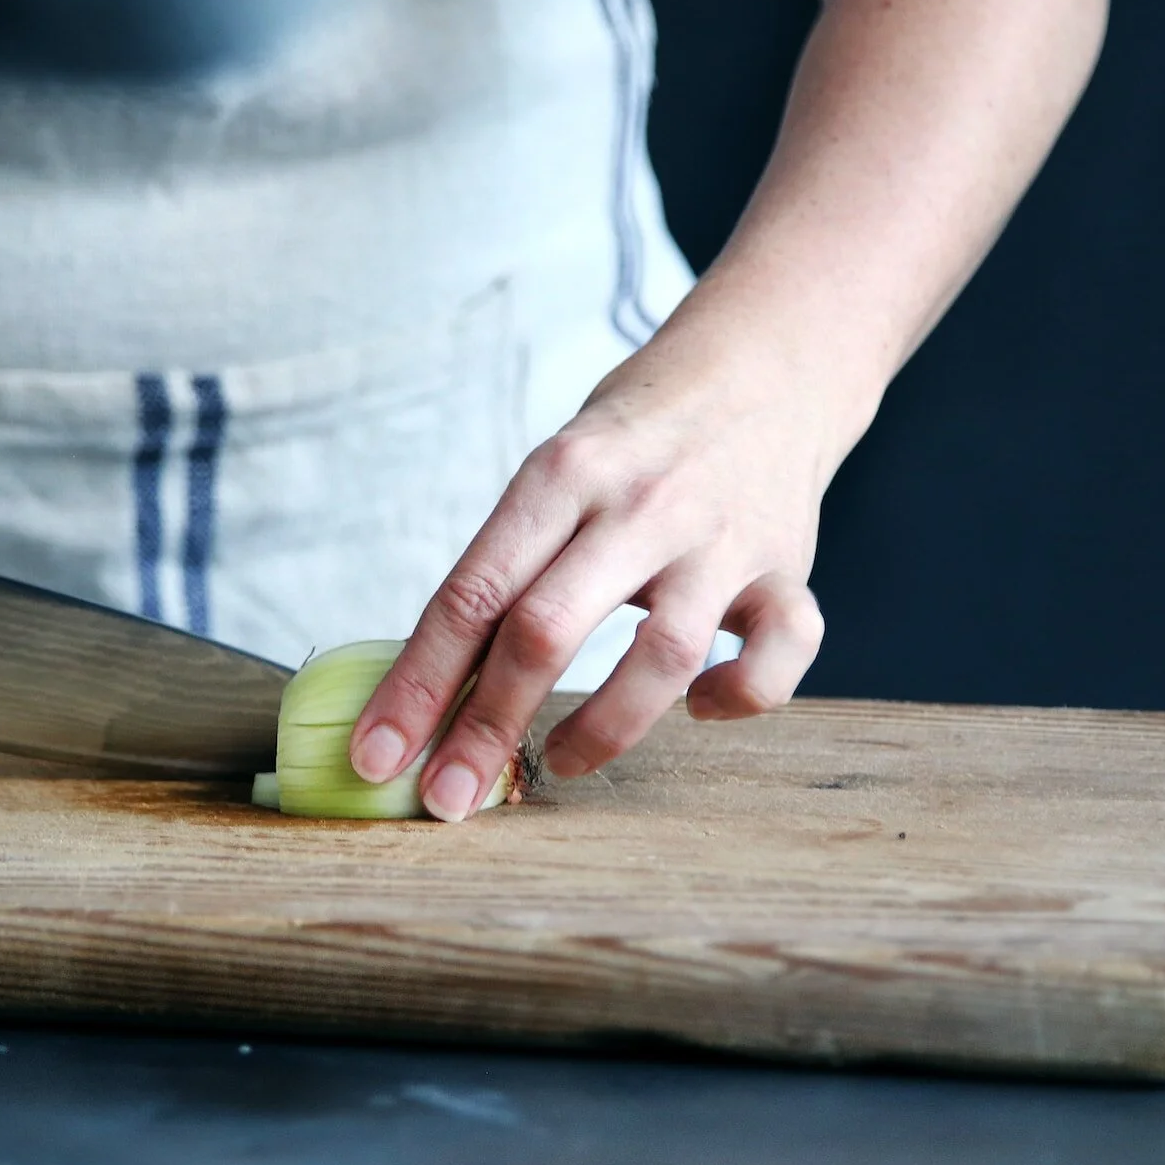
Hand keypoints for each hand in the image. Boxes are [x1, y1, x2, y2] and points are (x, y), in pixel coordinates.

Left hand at [348, 284, 876, 819]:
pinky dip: (741, 696)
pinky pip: (781, 652)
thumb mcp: (559, 469)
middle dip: (485, 729)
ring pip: (660, 657)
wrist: (766, 364)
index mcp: (561, 473)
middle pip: (544, 629)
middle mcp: (640, 504)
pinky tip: (702, 705)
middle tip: (448, 799)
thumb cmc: (636, 437)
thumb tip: (431, 687)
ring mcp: (719, 538)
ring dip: (601, 729)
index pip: (471, 593)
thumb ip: (513, 561)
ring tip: (560, 761)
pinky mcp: (787, 567)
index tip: (378, 755)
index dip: (418, 684)